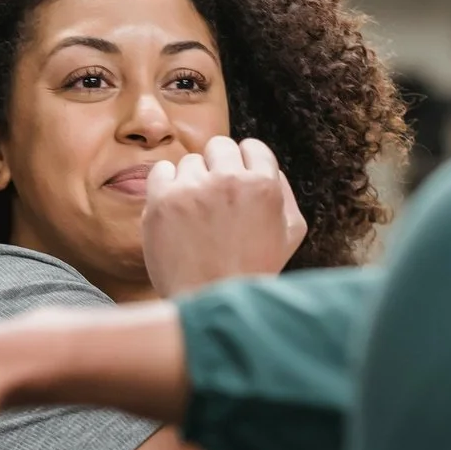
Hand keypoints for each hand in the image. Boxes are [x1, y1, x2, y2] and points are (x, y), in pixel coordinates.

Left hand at [143, 135, 306, 296]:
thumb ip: (284, 194)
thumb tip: (269, 168)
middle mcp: (230, 180)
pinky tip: (174, 212)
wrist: (210, 302)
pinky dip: (165, 187)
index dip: (244, 165)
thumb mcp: (289, 235)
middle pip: (219, 147)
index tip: (236, 185)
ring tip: (196, 218)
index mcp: (264, 186)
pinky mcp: (163, 201)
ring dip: (192, 183)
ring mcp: (194, 189)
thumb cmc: (252, 272)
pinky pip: (161, 172)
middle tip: (215, 201)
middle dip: (217, 169)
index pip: (252, 147)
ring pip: (190, 162)